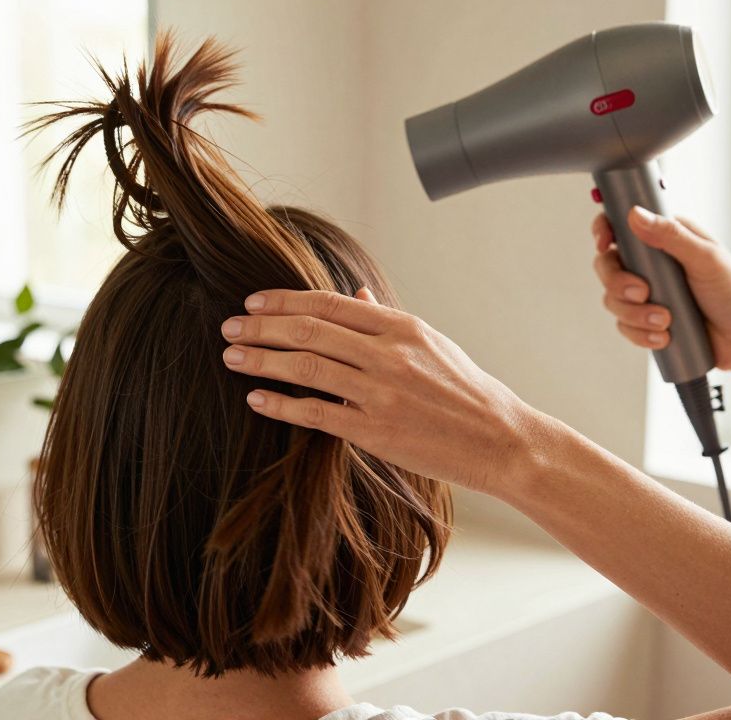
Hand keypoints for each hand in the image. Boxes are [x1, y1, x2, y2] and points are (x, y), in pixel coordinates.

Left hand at [220, 288, 542, 495]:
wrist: (500, 440)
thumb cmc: (464, 390)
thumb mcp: (430, 343)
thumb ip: (385, 319)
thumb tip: (353, 292)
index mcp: (401, 327)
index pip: (328, 303)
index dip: (284, 300)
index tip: (253, 302)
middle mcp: (388, 355)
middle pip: (309, 330)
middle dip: (262, 327)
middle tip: (230, 327)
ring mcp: (380, 393)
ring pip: (306, 367)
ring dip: (261, 360)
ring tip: (232, 356)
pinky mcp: (375, 432)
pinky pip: (316, 413)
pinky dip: (281, 403)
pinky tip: (256, 398)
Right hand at [592, 207, 730, 371]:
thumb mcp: (706, 258)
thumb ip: (670, 236)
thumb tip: (635, 215)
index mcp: (666, 240)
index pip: (622, 227)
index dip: (604, 232)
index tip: (604, 243)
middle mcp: (651, 264)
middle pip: (608, 265)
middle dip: (618, 282)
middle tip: (641, 293)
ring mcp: (647, 294)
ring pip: (613, 299)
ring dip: (634, 314)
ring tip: (665, 321)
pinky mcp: (646, 320)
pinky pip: (624, 326)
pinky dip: (640, 333)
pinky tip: (663, 336)